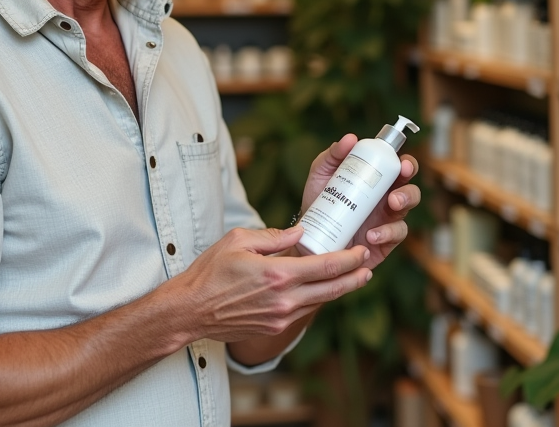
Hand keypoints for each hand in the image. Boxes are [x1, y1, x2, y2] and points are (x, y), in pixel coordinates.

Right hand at [168, 226, 370, 343]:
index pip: (326, 267)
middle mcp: (284, 299)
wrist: (190, 311)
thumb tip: (300, 233)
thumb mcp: (238, 241)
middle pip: (333, 289)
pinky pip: (304, 311)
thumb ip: (273, 237)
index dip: (349, 259)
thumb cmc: (210, 272)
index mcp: (278, 274)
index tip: (361, 251)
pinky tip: (321, 290)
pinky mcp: (274, 327)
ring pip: (321, 302)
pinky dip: (317, 299)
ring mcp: (280, 317)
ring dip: (339, 290)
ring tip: (352, 278)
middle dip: (355, 277)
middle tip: (368, 267)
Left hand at [298, 135, 420, 269]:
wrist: (309, 237)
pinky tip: (371, 235)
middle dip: (409, 190)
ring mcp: (387, 220)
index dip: (407, 164)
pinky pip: (396, 235)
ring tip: (390, 206)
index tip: (402, 164)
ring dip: (403, 207)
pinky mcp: (384, 241)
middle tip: (394, 193)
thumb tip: (350, 139)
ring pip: (408, 212)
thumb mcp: (321, 174)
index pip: (398, 168)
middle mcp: (386, 199)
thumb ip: (333, 155)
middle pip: (411, 190)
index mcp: (376, 180)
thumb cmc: (319, 203)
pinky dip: (387, 233)